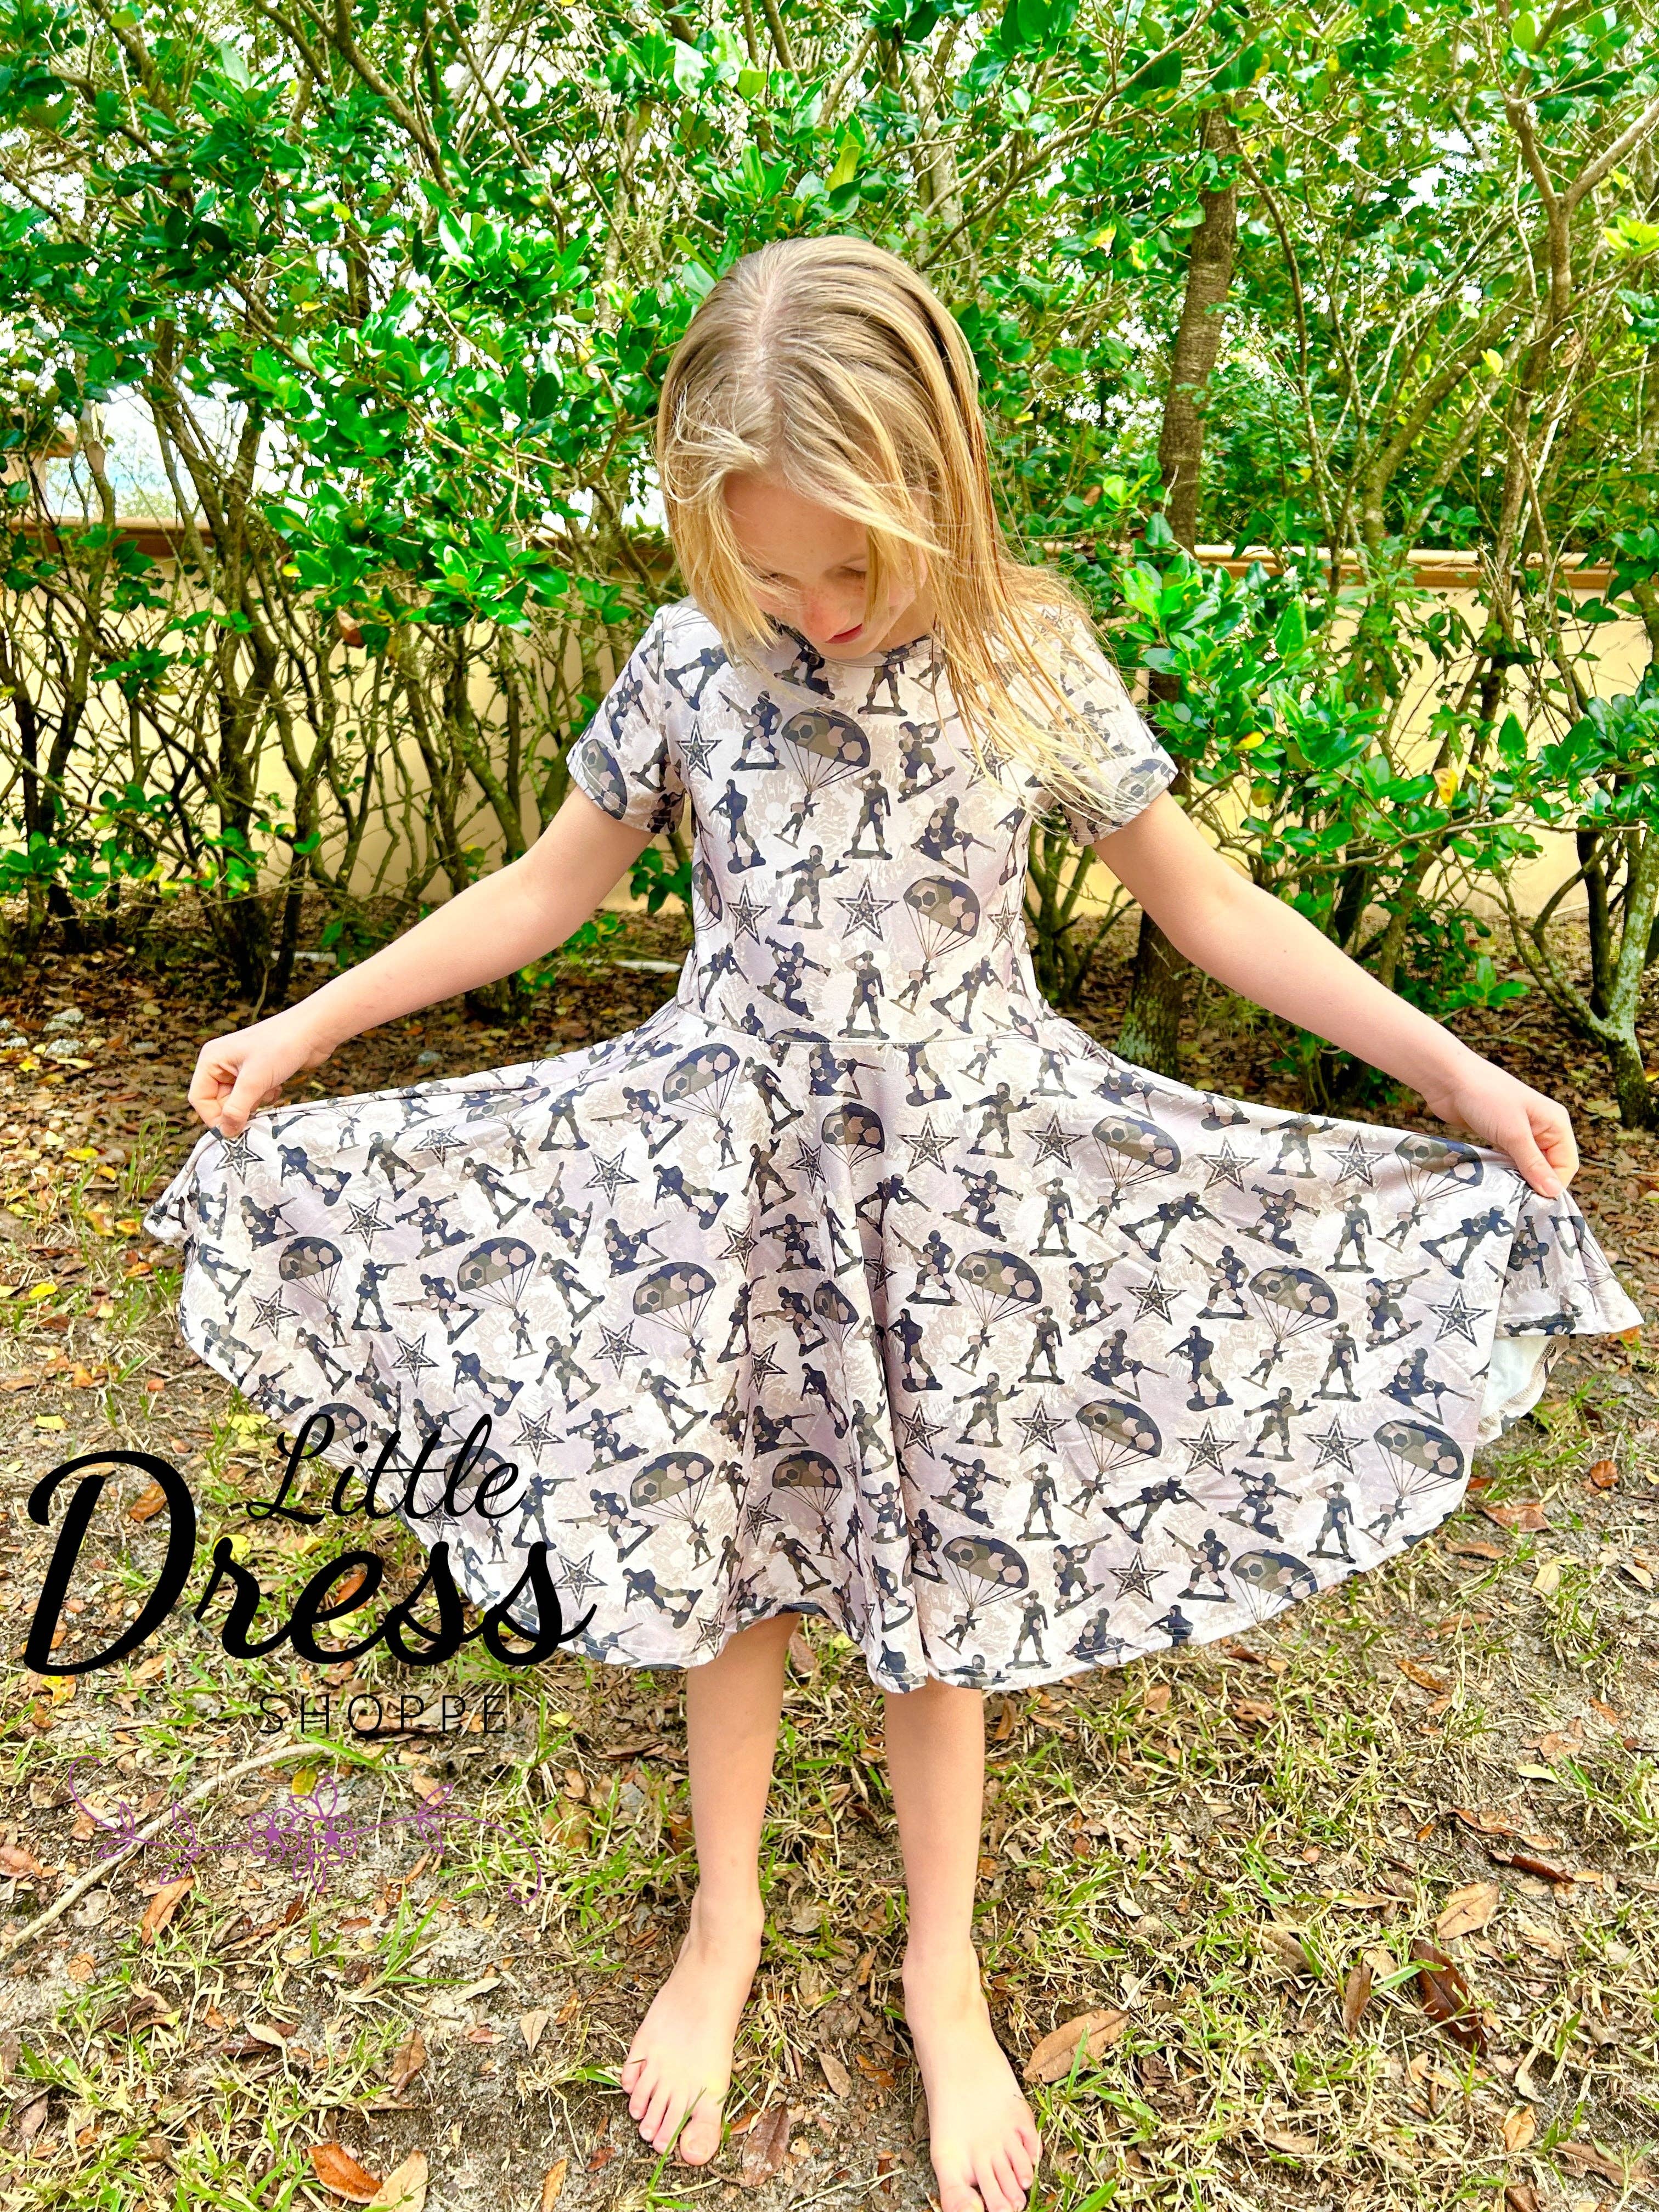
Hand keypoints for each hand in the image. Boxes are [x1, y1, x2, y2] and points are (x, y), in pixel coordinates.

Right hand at [189, 1009, 337, 1137]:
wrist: (314, 1031)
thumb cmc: (281, 1046)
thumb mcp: (255, 1081)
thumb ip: (237, 1109)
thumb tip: (225, 1133)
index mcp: (211, 1059)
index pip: (200, 1098)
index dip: (214, 1117)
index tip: (233, 1130)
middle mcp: (222, 1063)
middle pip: (219, 1102)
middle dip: (239, 1109)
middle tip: (257, 1108)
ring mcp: (240, 1068)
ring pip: (238, 1101)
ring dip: (254, 1103)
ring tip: (268, 1090)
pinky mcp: (258, 1073)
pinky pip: (253, 1096)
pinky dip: (265, 1097)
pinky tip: (276, 1086)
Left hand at [1419, 1056, 1577, 1200]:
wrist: (1449, 1079)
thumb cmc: (1485, 1097)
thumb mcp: (1513, 1134)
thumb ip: (1533, 1164)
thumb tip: (1554, 1192)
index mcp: (1555, 1123)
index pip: (1567, 1163)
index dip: (1555, 1184)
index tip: (1537, 1202)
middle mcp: (1542, 1128)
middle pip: (1549, 1166)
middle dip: (1536, 1182)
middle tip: (1519, 1199)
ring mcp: (1520, 1132)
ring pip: (1528, 1165)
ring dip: (1519, 1178)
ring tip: (1505, 1191)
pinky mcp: (1500, 1136)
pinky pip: (1510, 1161)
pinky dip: (1505, 1171)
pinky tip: (1495, 1180)